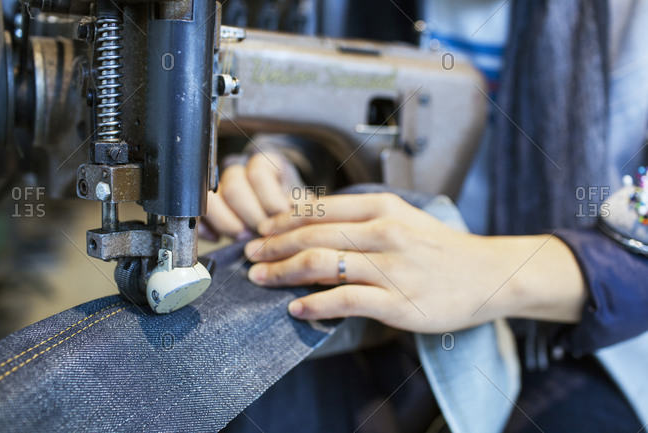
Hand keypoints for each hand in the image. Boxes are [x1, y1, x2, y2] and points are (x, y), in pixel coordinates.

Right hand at [202, 152, 293, 240]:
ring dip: (227, 222)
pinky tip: (218, 239)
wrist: (280, 219)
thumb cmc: (291, 211)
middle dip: (249, 215)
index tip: (281, 217)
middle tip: (261, 233)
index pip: (258, 173)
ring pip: (212, 198)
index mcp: (264, 166)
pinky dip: (205, 228)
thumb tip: (291, 212)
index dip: (270, 199)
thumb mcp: (301, 203)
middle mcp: (238, 173)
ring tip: (242, 237)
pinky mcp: (206, 208)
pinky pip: (196, 213)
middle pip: (234, 187)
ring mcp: (219, 190)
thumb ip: (298, 205)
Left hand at [244, 193, 586, 332]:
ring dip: (283, 272)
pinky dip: (314, 305)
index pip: (319, 208)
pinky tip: (296, 309)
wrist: (487, 275)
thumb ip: (363, 218)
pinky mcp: (397, 301)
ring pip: (322, 264)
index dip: (283, 219)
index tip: (263, 229)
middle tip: (250, 253)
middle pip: (313, 234)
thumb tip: (315, 221)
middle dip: (273, 245)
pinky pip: (345, 301)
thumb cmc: (441, 248)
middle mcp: (384, 232)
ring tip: (261, 278)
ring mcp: (391, 267)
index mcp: (383, 207)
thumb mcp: (404, 218)